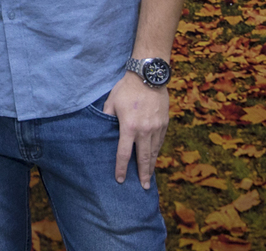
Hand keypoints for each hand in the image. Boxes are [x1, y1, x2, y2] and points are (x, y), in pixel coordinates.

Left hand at [103, 74, 168, 188]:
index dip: (122, 168)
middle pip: (143, 158)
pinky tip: (154, 158)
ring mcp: (157, 128)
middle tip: (143, 187)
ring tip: (149, 177)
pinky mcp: (164, 124)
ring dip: (151, 165)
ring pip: (154, 151)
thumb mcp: (112, 102)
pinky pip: (160, 142)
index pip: (124, 153)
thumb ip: (107, 117)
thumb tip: (101, 128)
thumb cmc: (126, 89)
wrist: (148, 77)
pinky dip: (157, 152)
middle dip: (143, 174)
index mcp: (129, 127)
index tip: (120, 179)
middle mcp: (145, 130)